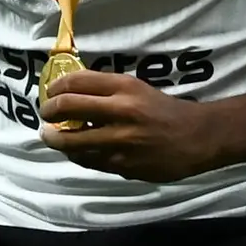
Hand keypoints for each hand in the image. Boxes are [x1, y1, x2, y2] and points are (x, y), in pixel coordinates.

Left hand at [38, 69, 231, 180]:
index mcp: (126, 88)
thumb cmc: (166, 111)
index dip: (55, 87)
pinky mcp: (123, 164)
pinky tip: (78, 151)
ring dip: (56, 139)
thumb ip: (107, 92)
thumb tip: (71, 94)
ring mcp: (121, 141)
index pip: (76, 81)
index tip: (51, 93)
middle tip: (46, 115)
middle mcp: (121, 111)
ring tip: (53, 137)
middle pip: (66, 107)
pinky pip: (89, 161)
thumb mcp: (139, 90)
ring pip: (72, 141)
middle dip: (49, 111)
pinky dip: (78, 155)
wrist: (198, 138)